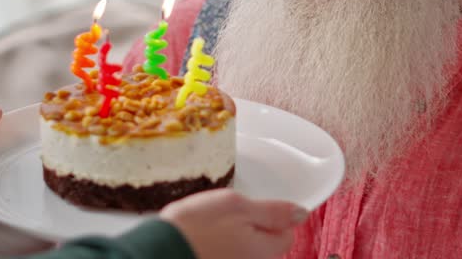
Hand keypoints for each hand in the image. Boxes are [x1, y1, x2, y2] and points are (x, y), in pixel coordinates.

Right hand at [159, 188, 306, 258]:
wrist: (160, 250)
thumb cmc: (196, 228)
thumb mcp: (236, 206)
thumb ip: (272, 211)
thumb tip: (302, 213)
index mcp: (265, 250)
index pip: (286, 233)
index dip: (272, 216)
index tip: (253, 206)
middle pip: (265, 244)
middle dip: (251, 227)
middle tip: (226, 213)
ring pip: (244, 249)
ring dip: (233, 236)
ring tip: (210, 225)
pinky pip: (227, 254)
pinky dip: (218, 245)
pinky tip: (203, 237)